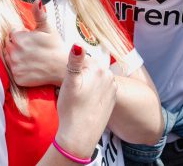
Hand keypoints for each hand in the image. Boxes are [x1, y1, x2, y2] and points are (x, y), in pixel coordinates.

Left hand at [4, 0, 66, 86]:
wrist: (63, 68)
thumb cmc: (55, 46)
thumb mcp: (47, 28)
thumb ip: (39, 14)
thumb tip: (37, 0)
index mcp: (18, 37)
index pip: (12, 33)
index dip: (22, 35)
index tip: (32, 40)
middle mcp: (13, 51)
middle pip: (8, 45)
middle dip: (17, 45)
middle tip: (32, 49)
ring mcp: (15, 66)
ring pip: (9, 57)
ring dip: (16, 56)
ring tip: (31, 58)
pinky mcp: (17, 78)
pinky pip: (13, 71)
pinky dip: (19, 69)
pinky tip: (31, 67)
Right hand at [53, 45, 116, 160]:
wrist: (79, 137)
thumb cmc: (71, 109)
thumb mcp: (69, 83)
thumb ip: (74, 61)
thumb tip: (78, 45)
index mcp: (99, 69)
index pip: (82, 60)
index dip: (72, 70)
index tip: (69, 82)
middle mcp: (109, 76)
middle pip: (90, 69)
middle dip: (81, 76)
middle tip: (73, 91)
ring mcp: (113, 89)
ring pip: (95, 79)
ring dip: (87, 84)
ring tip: (79, 98)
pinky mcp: (113, 100)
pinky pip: (101, 90)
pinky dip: (94, 93)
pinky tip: (86, 103)